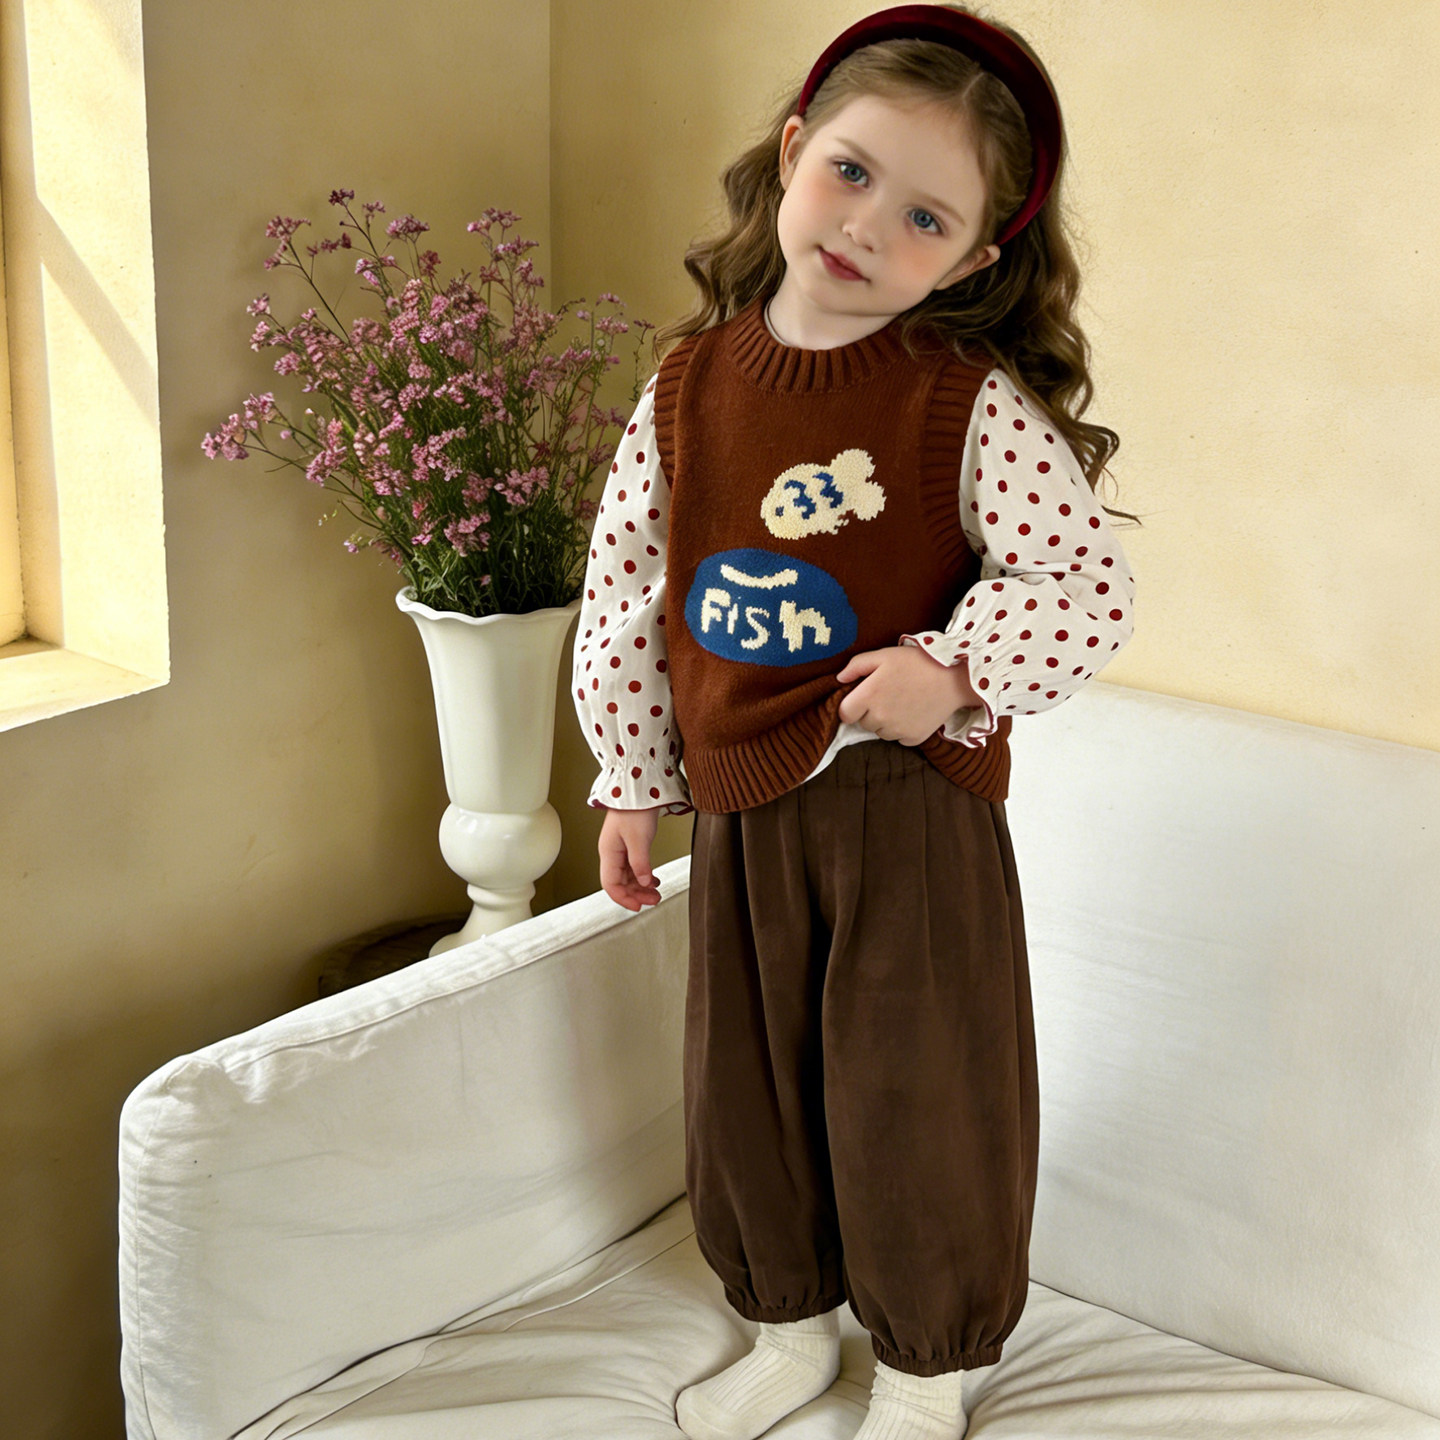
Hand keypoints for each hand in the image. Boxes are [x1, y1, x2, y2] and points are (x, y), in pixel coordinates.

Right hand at [598, 805, 664, 910]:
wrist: (637, 788)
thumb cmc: (634, 808)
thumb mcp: (639, 838)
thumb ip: (641, 863)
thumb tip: (644, 882)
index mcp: (608, 852)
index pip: (610, 884)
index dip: (623, 898)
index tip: (638, 906)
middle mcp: (611, 852)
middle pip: (619, 882)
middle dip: (636, 894)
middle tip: (653, 900)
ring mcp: (620, 849)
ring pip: (627, 876)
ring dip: (641, 886)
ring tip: (656, 892)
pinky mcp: (629, 844)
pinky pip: (633, 867)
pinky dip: (643, 875)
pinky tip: (654, 879)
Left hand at [835, 645, 980, 745]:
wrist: (954, 678)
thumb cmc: (917, 662)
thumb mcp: (884, 655)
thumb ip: (856, 666)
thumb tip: (839, 679)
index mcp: (869, 696)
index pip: (845, 713)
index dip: (852, 704)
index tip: (863, 696)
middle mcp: (880, 718)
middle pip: (863, 723)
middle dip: (870, 711)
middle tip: (888, 694)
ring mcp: (896, 731)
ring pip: (880, 732)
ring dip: (885, 721)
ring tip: (903, 701)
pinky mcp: (912, 739)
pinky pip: (898, 737)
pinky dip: (902, 728)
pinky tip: (914, 710)